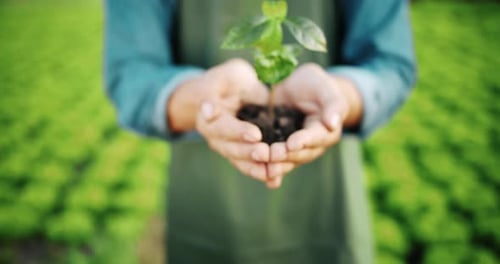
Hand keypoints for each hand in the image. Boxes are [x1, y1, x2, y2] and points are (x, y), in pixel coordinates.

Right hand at [168, 59, 270, 181]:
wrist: (230, 93)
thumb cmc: (227, 81)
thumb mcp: (223, 78)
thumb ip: (213, 91)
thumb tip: (207, 109)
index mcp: (209, 118)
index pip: (223, 127)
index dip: (238, 132)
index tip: (256, 135)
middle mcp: (216, 138)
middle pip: (232, 149)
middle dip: (249, 153)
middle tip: (266, 153)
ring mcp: (228, 149)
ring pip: (241, 162)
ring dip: (257, 168)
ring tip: (273, 172)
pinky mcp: (242, 155)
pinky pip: (251, 167)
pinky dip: (263, 175)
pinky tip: (275, 182)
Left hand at [265, 63, 361, 187]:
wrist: (296, 87)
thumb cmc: (315, 85)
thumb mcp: (324, 88)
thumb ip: (332, 104)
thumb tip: (333, 123)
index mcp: (326, 131)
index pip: (316, 137)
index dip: (304, 141)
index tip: (292, 144)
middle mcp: (312, 145)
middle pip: (301, 154)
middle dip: (286, 156)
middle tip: (272, 155)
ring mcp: (296, 150)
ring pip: (287, 161)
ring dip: (275, 165)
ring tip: (261, 163)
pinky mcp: (280, 150)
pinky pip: (275, 162)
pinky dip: (268, 169)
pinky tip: (261, 176)